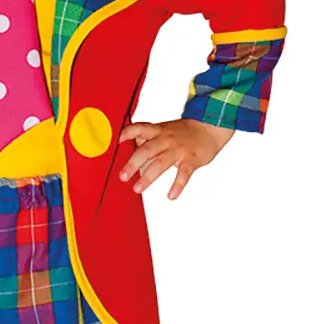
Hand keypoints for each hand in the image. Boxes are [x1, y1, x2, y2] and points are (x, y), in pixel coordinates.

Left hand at [116, 118, 233, 199]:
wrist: (210, 128)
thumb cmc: (183, 132)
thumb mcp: (163, 129)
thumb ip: (146, 137)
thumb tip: (127, 143)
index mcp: (157, 131)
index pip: (138, 128)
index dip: (125, 134)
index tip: (113, 144)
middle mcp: (166, 139)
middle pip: (146, 150)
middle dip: (132, 164)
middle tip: (122, 177)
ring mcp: (178, 149)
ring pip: (161, 163)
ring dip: (148, 177)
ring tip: (137, 189)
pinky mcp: (191, 159)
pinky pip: (183, 174)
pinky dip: (177, 185)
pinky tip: (171, 196)